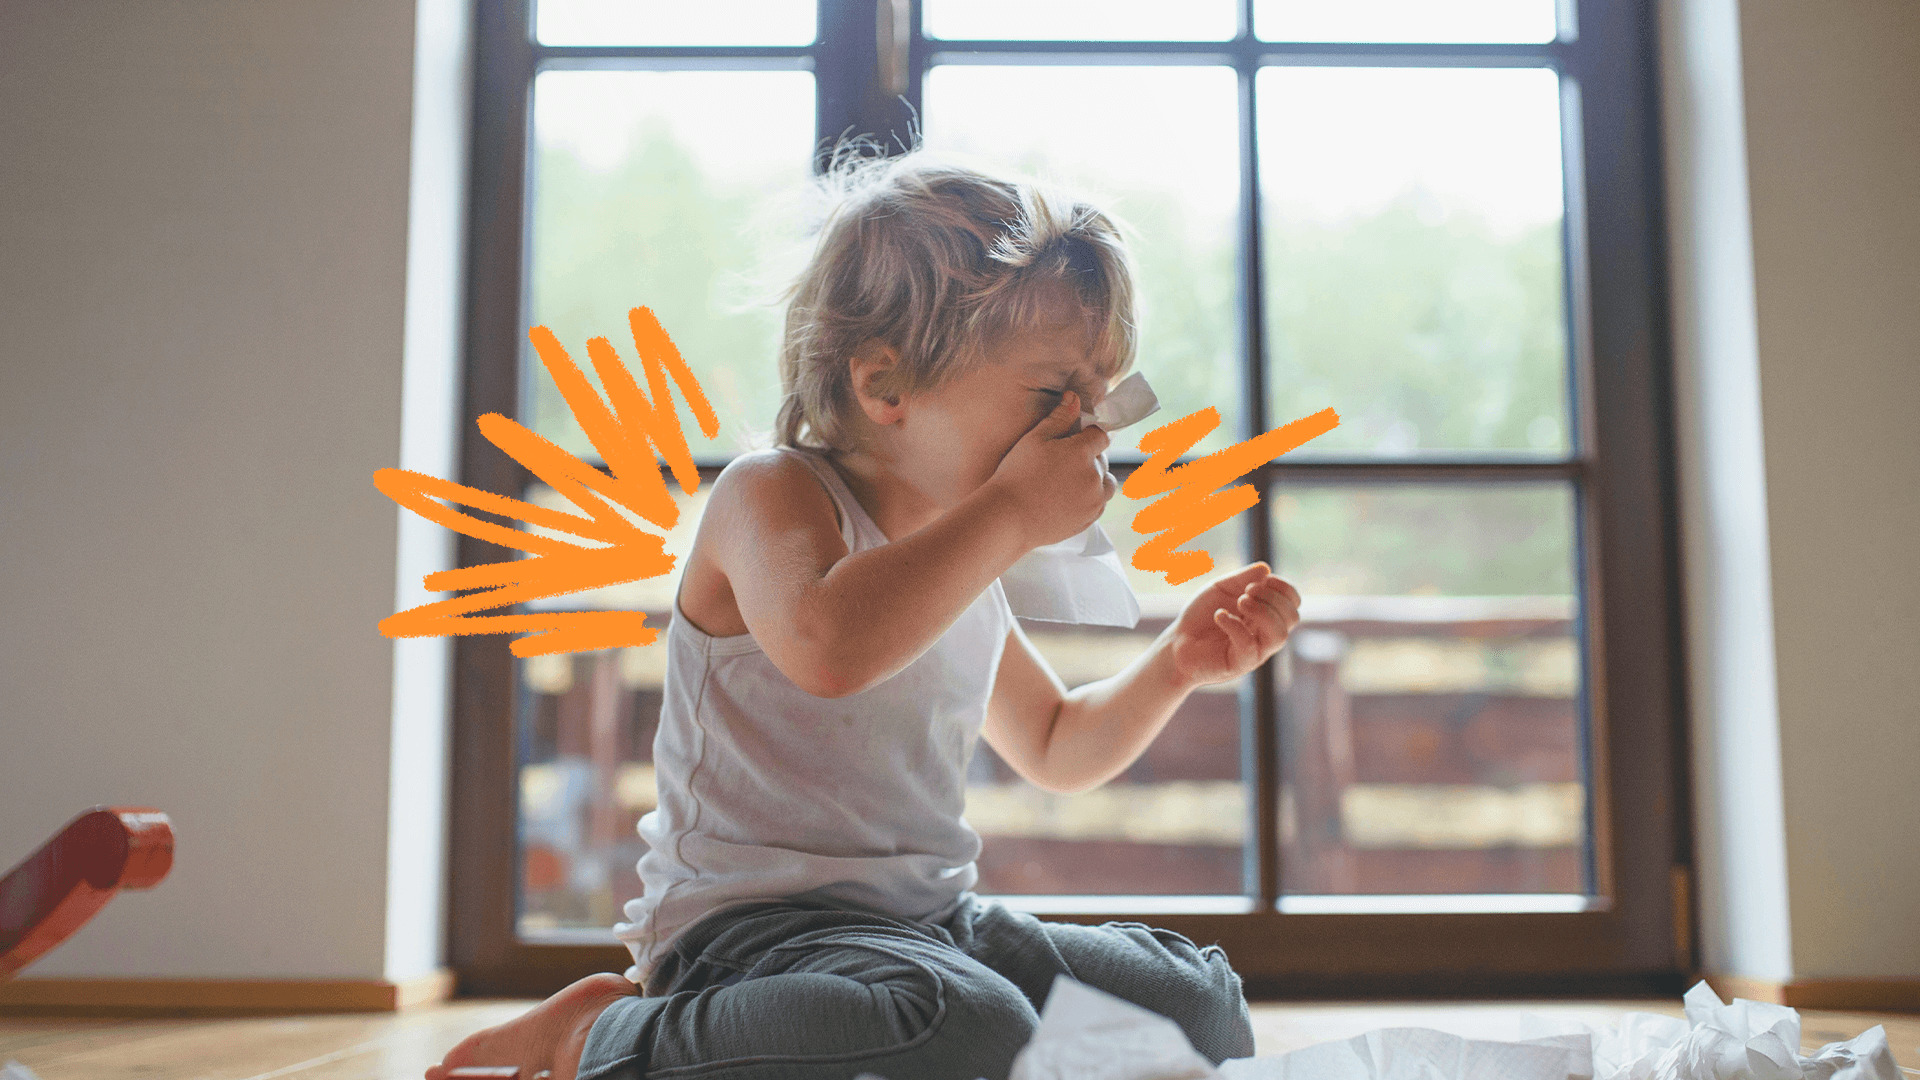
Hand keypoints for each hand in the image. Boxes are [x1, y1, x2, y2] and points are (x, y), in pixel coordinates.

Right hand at [986, 391, 1115, 549]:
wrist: (1008, 517)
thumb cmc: (1017, 474)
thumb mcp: (1034, 439)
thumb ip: (1059, 418)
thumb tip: (1074, 397)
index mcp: (1082, 452)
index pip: (1100, 435)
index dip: (1089, 434)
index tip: (1075, 438)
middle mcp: (1094, 476)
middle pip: (1102, 459)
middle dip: (1089, 457)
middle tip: (1063, 461)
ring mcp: (1093, 500)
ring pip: (1105, 483)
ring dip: (1095, 478)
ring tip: (1071, 480)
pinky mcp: (1089, 519)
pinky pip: (1099, 504)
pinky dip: (1090, 498)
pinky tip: (1069, 497)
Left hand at [1163, 562, 1300, 687]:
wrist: (1177, 643)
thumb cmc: (1200, 617)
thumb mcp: (1221, 589)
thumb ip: (1242, 578)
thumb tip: (1266, 568)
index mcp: (1266, 616)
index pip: (1293, 603)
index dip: (1285, 588)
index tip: (1263, 579)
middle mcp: (1265, 635)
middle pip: (1292, 617)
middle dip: (1272, 598)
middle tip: (1246, 592)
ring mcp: (1254, 651)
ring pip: (1279, 635)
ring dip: (1262, 612)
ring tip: (1240, 602)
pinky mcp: (1239, 664)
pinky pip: (1248, 645)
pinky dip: (1235, 625)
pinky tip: (1219, 616)